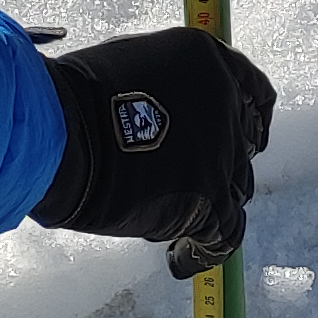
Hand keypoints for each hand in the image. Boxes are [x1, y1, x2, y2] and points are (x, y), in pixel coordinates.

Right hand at [28, 24, 274, 276]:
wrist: (64, 136)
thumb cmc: (74, 96)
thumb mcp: (130, 64)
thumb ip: (161, 84)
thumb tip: (161, 108)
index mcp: (208, 61)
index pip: (253, 91)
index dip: (252, 117)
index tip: (250, 133)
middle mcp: (226, 104)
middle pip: (243, 144)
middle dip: (221, 163)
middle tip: (190, 179)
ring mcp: (223, 154)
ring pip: (236, 189)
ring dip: (210, 203)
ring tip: (172, 215)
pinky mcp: (212, 200)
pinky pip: (225, 233)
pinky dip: (203, 249)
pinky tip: (179, 257)